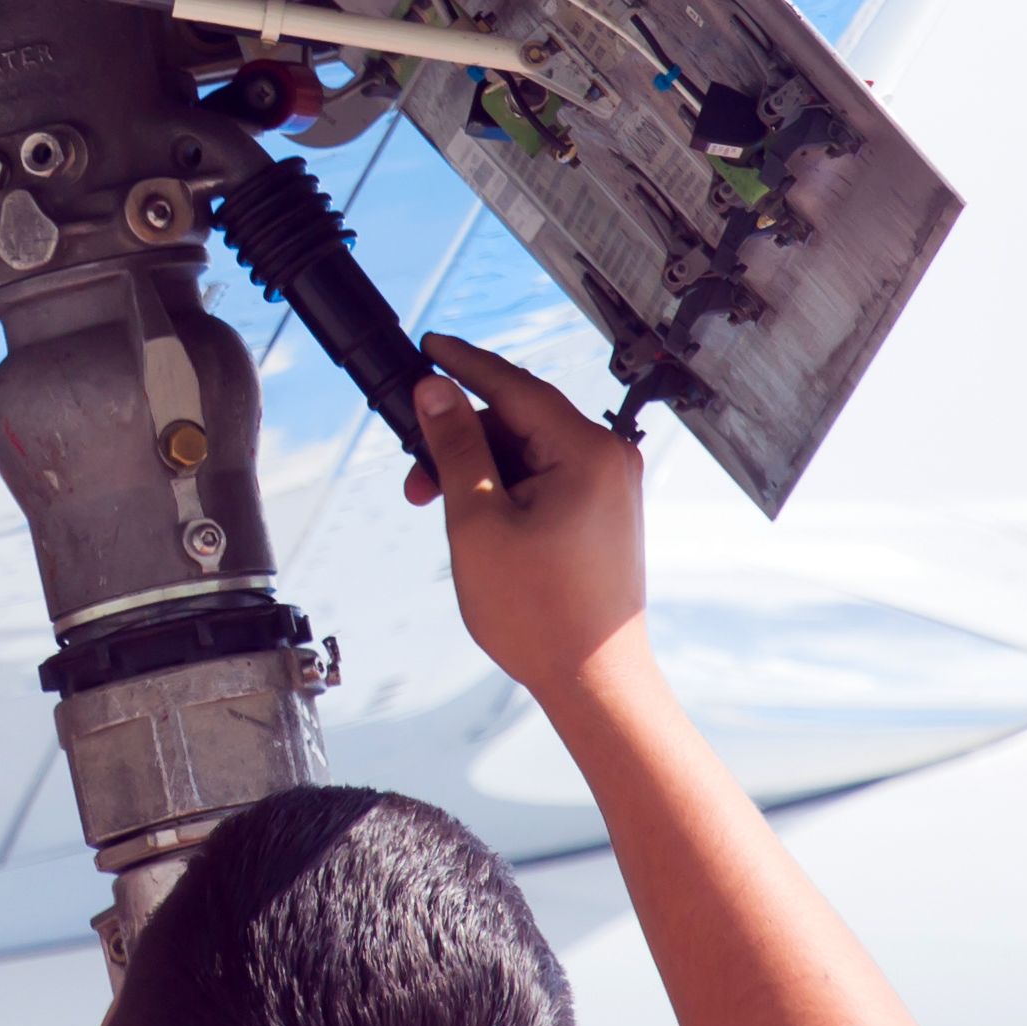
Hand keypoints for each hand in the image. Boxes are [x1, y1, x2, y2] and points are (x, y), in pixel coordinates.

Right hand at [406, 336, 643, 703]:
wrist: (593, 679)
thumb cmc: (542, 614)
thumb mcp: (478, 522)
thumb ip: (456, 447)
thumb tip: (438, 391)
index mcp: (587, 452)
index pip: (514, 384)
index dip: (463, 364)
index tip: (428, 346)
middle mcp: (609, 460)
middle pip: (519, 418)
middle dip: (461, 438)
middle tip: (415, 473)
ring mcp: (610, 486)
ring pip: (529, 450)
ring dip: (479, 468)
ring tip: (441, 508)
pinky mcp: (603, 512)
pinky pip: (546, 476)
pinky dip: (506, 486)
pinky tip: (475, 515)